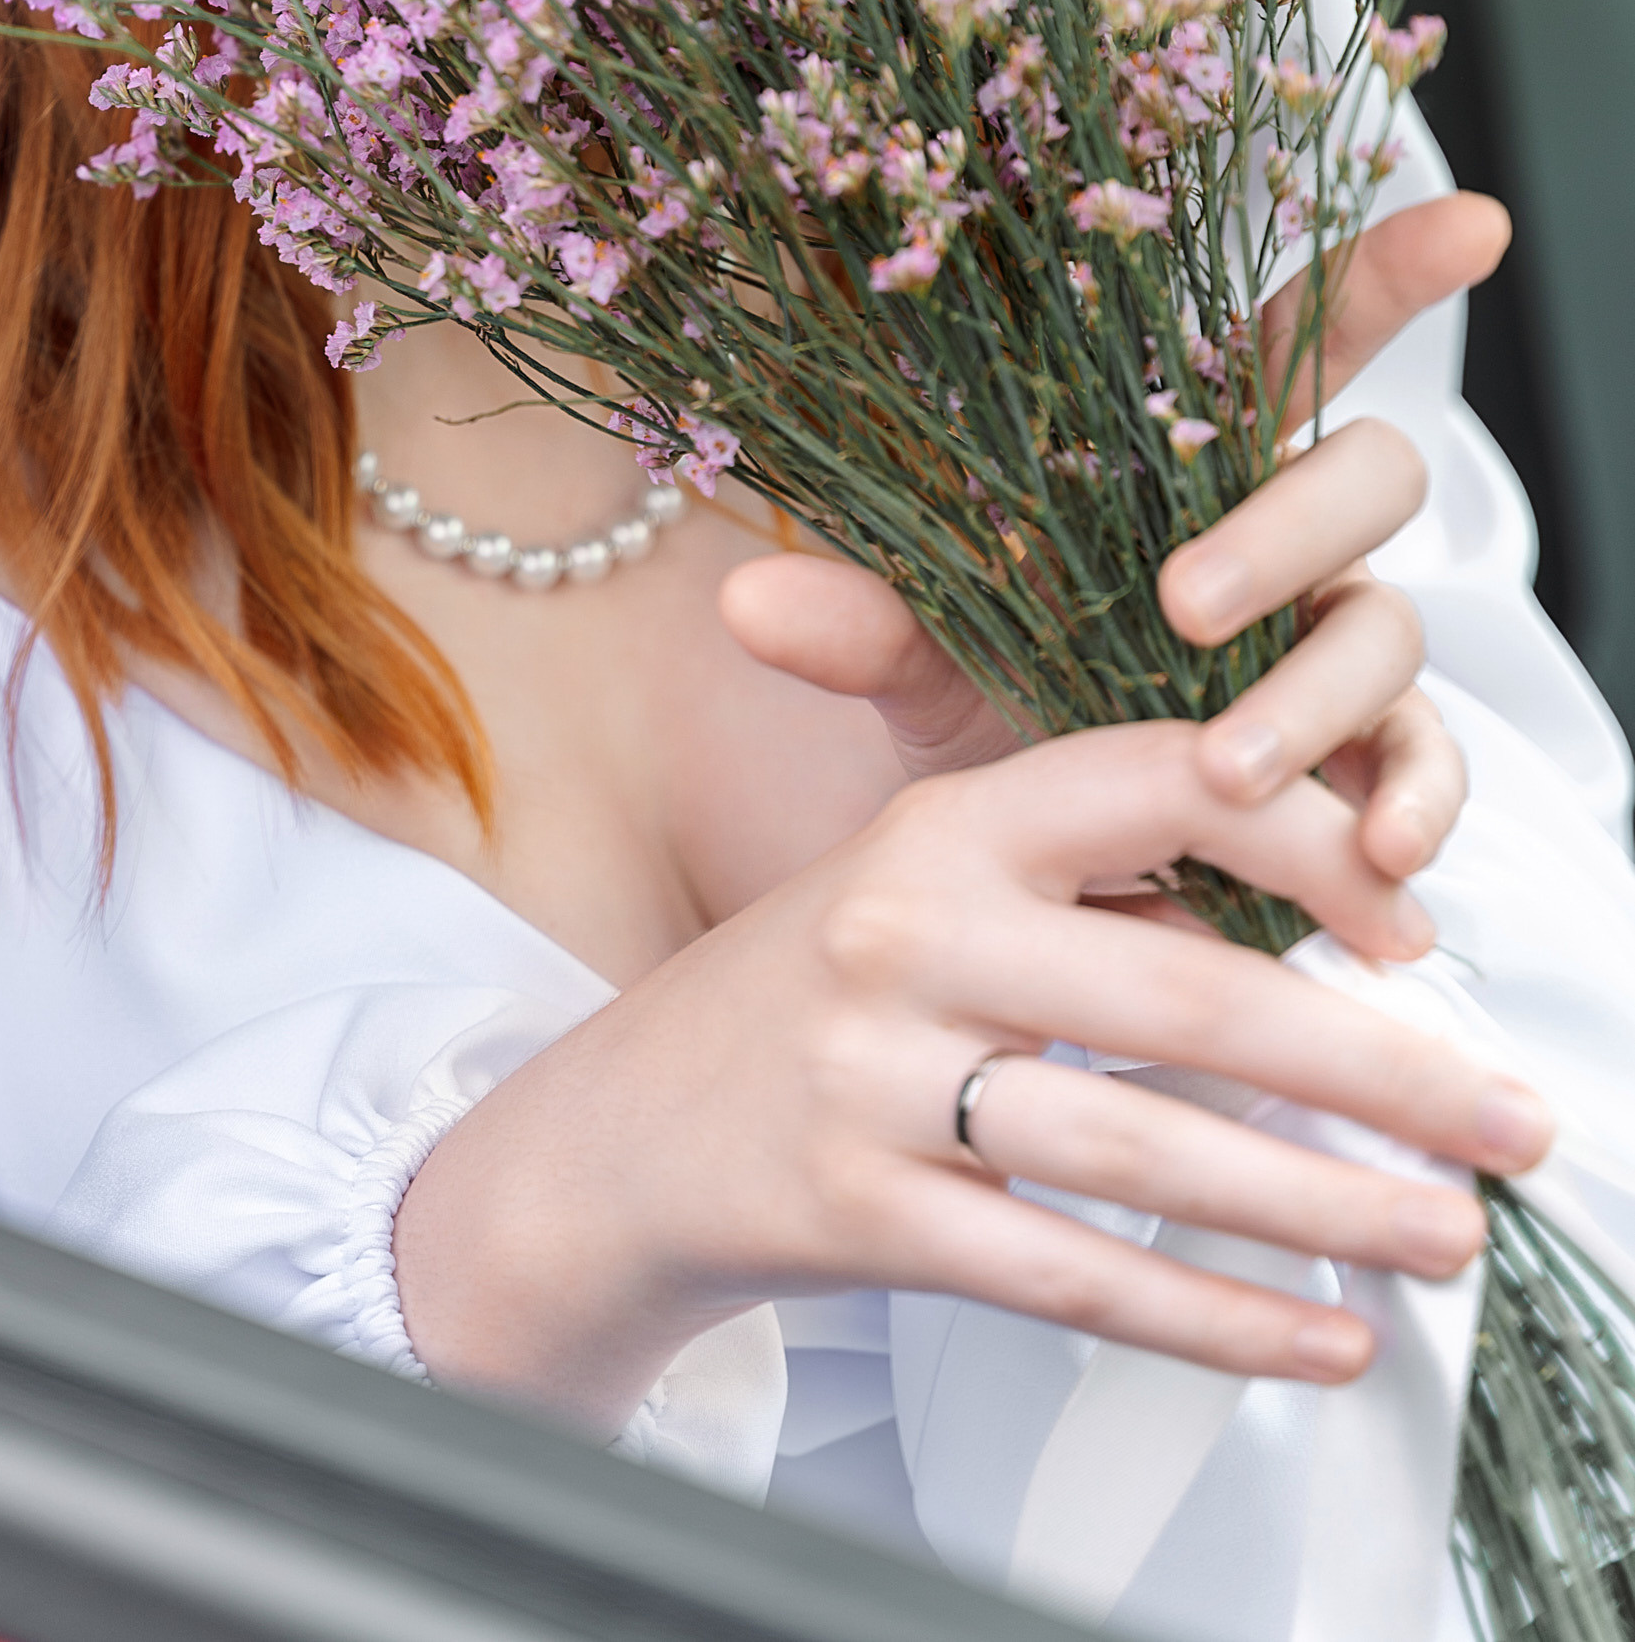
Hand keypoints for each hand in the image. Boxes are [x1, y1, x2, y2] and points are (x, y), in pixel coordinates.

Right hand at [395, 721, 1547, 1429]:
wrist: (615, 1138)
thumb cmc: (809, 993)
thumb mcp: (923, 882)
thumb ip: (1089, 883)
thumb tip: (1303, 928)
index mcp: (942, 823)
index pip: (1158, 789)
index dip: (1306, 847)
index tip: (1419, 929)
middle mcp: (907, 931)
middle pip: (1187, 1000)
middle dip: (1377, 1068)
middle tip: (1511, 1120)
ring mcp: (875, 1080)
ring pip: (1147, 1154)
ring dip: (1324, 1204)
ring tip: (1447, 1235)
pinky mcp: (861, 1217)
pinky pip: (1074, 1278)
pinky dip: (1215, 1319)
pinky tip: (1317, 1335)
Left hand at [719, 193, 1506, 887]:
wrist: (1036, 866)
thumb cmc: (995, 710)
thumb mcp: (920, 662)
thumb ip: (857, 620)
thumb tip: (742, 598)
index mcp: (1196, 463)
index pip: (1298, 340)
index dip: (1387, 273)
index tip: (1469, 220)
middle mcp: (1293, 537)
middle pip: (1366, 471)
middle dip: (1286, 529)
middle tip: (1181, 606)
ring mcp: (1342, 645)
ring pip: (1391, 627)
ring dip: (1313, 695)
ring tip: (1223, 771)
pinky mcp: (1371, 762)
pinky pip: (1432, 761)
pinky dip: (1413, 801)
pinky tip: (1377, 857)